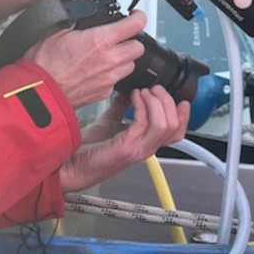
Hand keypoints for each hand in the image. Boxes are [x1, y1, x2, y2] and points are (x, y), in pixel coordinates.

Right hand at [28, 10, 146, 107]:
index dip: (139, 17)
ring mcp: (109, 79)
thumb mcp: (58, 29)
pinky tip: (98, 70)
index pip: (136, 25)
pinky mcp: (104, 93)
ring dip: (124, 58)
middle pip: (138, 48)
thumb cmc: (44, 63)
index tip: (136, 16)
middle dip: (131, 40)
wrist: (39, 91)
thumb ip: (78, 11)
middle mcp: (111, 60)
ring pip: (130, 65)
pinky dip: (112, 74)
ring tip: (108, 55)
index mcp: (101, 41)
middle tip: (121, 37)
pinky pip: (117, 81)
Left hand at [60, 87, 189, 191]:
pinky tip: (133, 96)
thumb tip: (128, 91)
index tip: (180, 99)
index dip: (183, 115)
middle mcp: (146, 148)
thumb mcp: (109, 122)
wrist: (70, 165)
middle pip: (174, 126)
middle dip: (168, 102)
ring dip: (157, 103)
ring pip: (165, 125)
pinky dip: (142, 105)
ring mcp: (138, 150)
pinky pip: (144, 124)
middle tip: (155, 88)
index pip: (176, 132)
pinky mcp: (127, 148)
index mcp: (145, 143)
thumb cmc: (87, 149)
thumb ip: (121, 108)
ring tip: (145, 91)